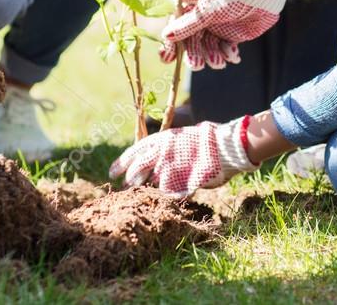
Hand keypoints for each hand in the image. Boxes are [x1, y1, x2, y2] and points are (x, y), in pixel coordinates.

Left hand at [109, 116, 258, 196]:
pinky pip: (166, 190)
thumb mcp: (181, 139)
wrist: (224, 146)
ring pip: (148, 180)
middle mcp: (162, 151)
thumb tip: (155, 162)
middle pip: (138, 166)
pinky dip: (161, 194)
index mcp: (162, 139)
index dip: (123, 162)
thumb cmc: (205, 141)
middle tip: (121, 187)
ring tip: (135, 194)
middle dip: (128, 177)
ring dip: (141, 188)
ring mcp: (170, 166)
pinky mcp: (179, 179)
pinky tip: (158, 198)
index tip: (112, 172)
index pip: (136, 151)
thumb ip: (168, 150)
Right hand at [160, 0, 294, 64]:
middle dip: (194, 54)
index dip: (172, 45)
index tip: (167, 59)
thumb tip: (165, 35)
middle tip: (197, 66)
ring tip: (219, 63)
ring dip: (213, 56)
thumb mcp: (206, 10)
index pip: (178, 30)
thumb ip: (187, 24)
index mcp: (193, 9)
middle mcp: (204, 20)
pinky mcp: (234, 34)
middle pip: (194, 42)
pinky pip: (227, 49)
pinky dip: (229, 54)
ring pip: (210, 47)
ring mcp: (219, 27)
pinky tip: (234, 56)